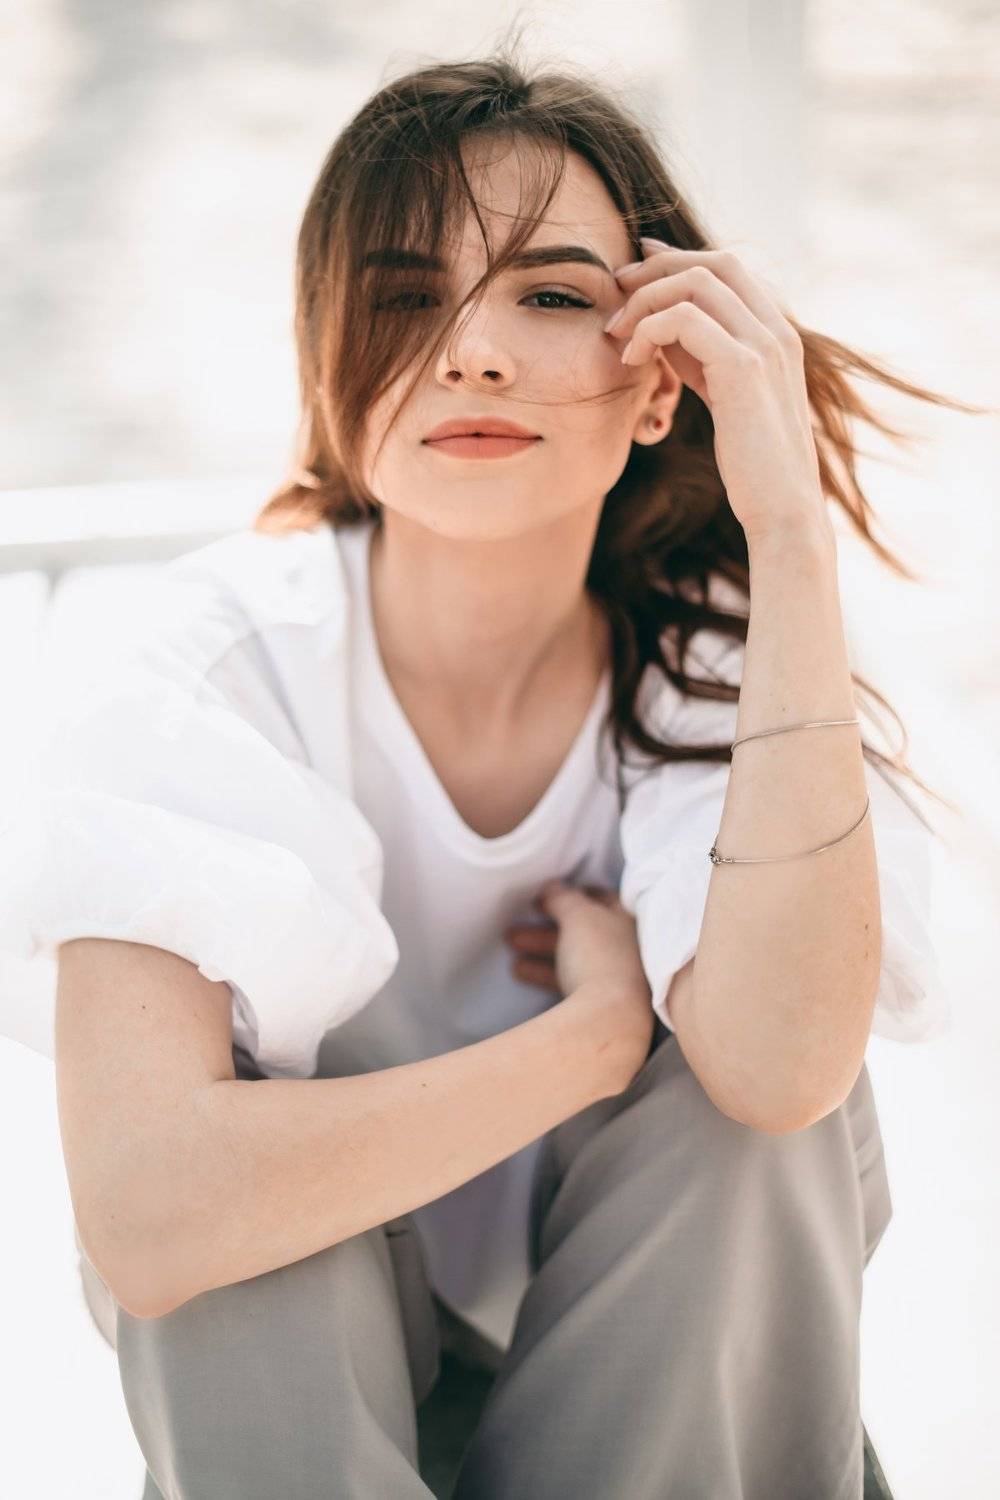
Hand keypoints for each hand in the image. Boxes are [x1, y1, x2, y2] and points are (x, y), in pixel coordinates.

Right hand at [504, 880, 654, 1077]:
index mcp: (627, 921)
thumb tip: (552, 888)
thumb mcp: (579, 915)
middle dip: (545, 929)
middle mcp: (625, 949)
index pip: (600, 898)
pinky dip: (545, 974)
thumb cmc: (600, 957)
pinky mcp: (601, 1003)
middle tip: (514, 930)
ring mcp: (615, 978)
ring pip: (572, 958)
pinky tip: (524, 973)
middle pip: (580, 932)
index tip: (546, 895)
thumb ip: (563, 897)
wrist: (612, 1018)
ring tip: (511, 954)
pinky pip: (569, 982)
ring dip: (541, 953)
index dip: (572, 893)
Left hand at [606, 237, 833, 546]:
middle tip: (616, 291)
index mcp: (778, 334)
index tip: (635, 274)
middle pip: (713, 262)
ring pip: (696, 282)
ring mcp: (765, 345)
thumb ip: (702, 357)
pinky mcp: (743, 368)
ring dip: (645, 299)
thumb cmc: (752, 464)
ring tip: (617, 333)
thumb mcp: (724, 397)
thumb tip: (662, 330)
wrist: (783, 511)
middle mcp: (778, 330)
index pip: (728, 268)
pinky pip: (684, 319)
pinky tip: (632, 359)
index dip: (677, 260)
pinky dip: (648, 330)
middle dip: (657, 268)